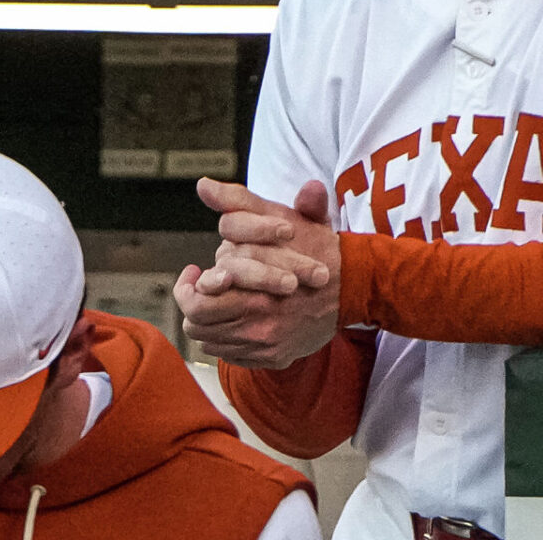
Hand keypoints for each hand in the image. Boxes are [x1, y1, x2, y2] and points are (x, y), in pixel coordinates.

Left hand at [174, 178, 341, 369]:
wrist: (355, 283)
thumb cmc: (316, 247)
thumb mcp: (280, 217)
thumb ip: (240, 202)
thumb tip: (203, 185)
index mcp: (254, 293)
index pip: (196, 305)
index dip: (187, 289)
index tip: (194, 272)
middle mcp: (258, 325)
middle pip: (198, 327)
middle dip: (193, 306)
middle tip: (199, 289)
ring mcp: (267, 345)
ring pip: (213, 342)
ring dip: (209, 322)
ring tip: (217, 300)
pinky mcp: (276, 358)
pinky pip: (234, 356)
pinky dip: (228, 340)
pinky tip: (236, 318)